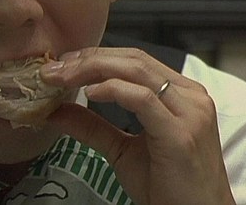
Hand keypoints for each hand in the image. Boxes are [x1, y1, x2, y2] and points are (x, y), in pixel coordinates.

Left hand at [40, 47, 234, 204]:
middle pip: (134, 59)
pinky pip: (143, 98)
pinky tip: (90, 93)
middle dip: (89, 59)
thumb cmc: (169, 189)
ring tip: (64, 77)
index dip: (96, 57)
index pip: (135, 60)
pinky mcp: (180, 133)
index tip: (62, 65)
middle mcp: (189, 96)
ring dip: (93, 69)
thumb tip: (58, 111)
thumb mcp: (122, 150)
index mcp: (181, 95)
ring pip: (137, 71)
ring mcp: (189, 112)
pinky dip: (113, 90)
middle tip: (55, 68)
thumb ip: (93, 127)